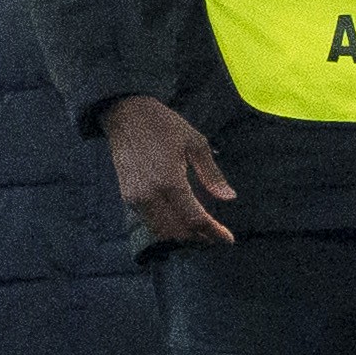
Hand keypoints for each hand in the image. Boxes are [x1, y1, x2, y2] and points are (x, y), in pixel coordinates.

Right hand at [101, 93, 239, 243]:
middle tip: (216, 236)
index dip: (213, 232)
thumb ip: (211, 174)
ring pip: (161, 231)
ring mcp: (136, 198)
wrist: (126, 115)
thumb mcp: (195, 143)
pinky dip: (166, 228)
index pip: (195, 219)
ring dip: (182, 236)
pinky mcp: (128, 197)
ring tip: (201, 233)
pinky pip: (149, 222)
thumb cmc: (164, 126)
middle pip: (177, 232)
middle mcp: (150, 195)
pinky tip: (180, 222)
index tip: (228, 239)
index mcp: (170, 182)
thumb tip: (229, 198)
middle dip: (199, 238)